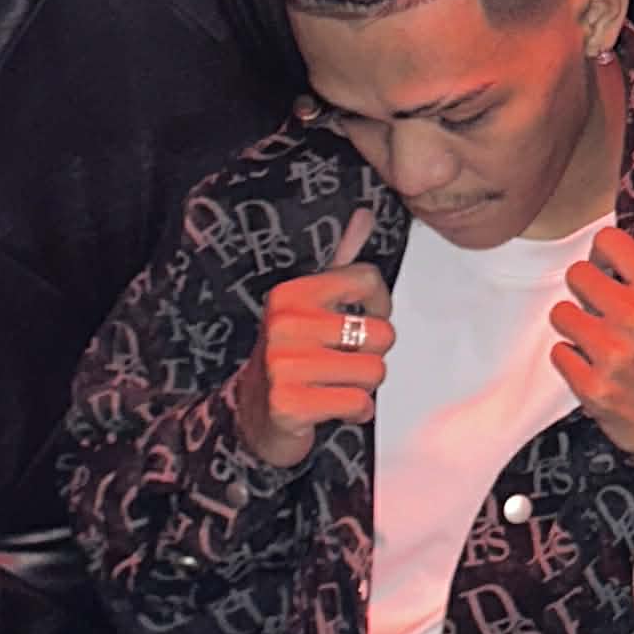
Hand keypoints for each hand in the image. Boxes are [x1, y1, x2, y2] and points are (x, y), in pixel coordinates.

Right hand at [237, 204, 390, 471]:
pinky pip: (359, 403)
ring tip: (336, 385)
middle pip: (381, 333)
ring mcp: (284, 364)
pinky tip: (333, 407)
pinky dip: (357, 411)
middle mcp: (285, 323)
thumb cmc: (291, 358)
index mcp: (292, 293)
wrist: (252, 417)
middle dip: (372, 355)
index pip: (366, 278)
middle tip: (343, 362)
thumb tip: (364, 215)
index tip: (366, 319)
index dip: (380, 305)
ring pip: (375, 371)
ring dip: (364, 387)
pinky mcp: (290, 403)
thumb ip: (340, 263)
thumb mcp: (310, 308)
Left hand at [550, 198, 633, 453]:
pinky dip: (573, 361)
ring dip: (576, 327)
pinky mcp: (592, 387)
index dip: (605, 255)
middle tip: (606, 311)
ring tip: (601, 342)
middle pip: (577, 274)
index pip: (608, 241)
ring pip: (561, 314)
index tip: (612, 270)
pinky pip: (559, 353)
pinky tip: (597, 368)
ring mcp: (612, 354)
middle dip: (587, 292)